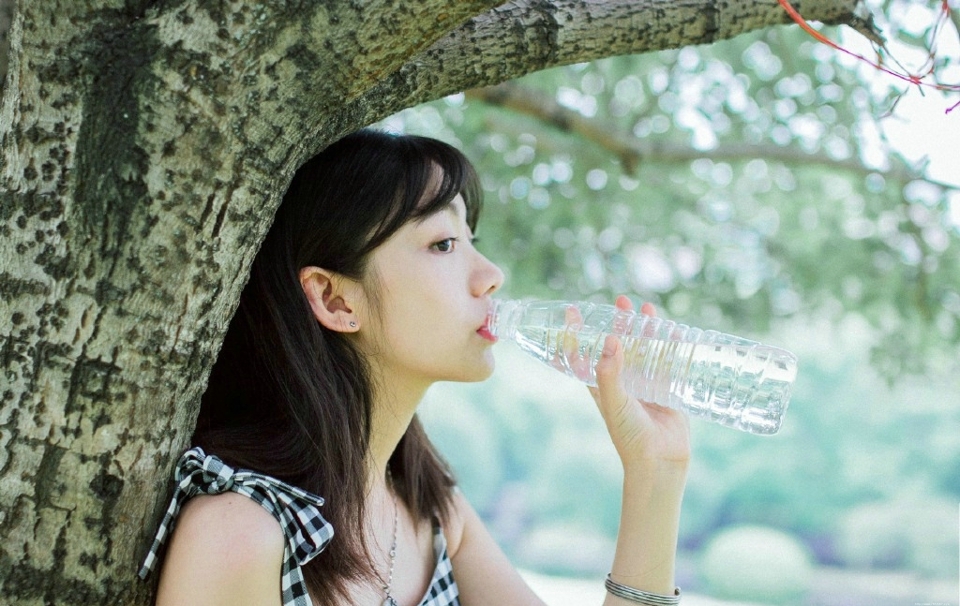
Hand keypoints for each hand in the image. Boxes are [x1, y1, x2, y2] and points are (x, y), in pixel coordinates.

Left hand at [588, 295, 690, 468]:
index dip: (578, 333)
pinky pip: (667, 362)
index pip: (585, 353)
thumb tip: (611, 341)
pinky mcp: (666, 389)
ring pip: (644, 349)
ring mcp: (644, 385)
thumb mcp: (615, 403)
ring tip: (646, 308)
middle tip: (620, 300)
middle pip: (618, 345)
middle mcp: (622, 381)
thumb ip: (611, 374)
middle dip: (619, 323)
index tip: (573, 311)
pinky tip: (672, 330)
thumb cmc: (630, 436)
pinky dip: (669, 345)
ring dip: (644, 329)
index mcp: (601, 385)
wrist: (659, 462)